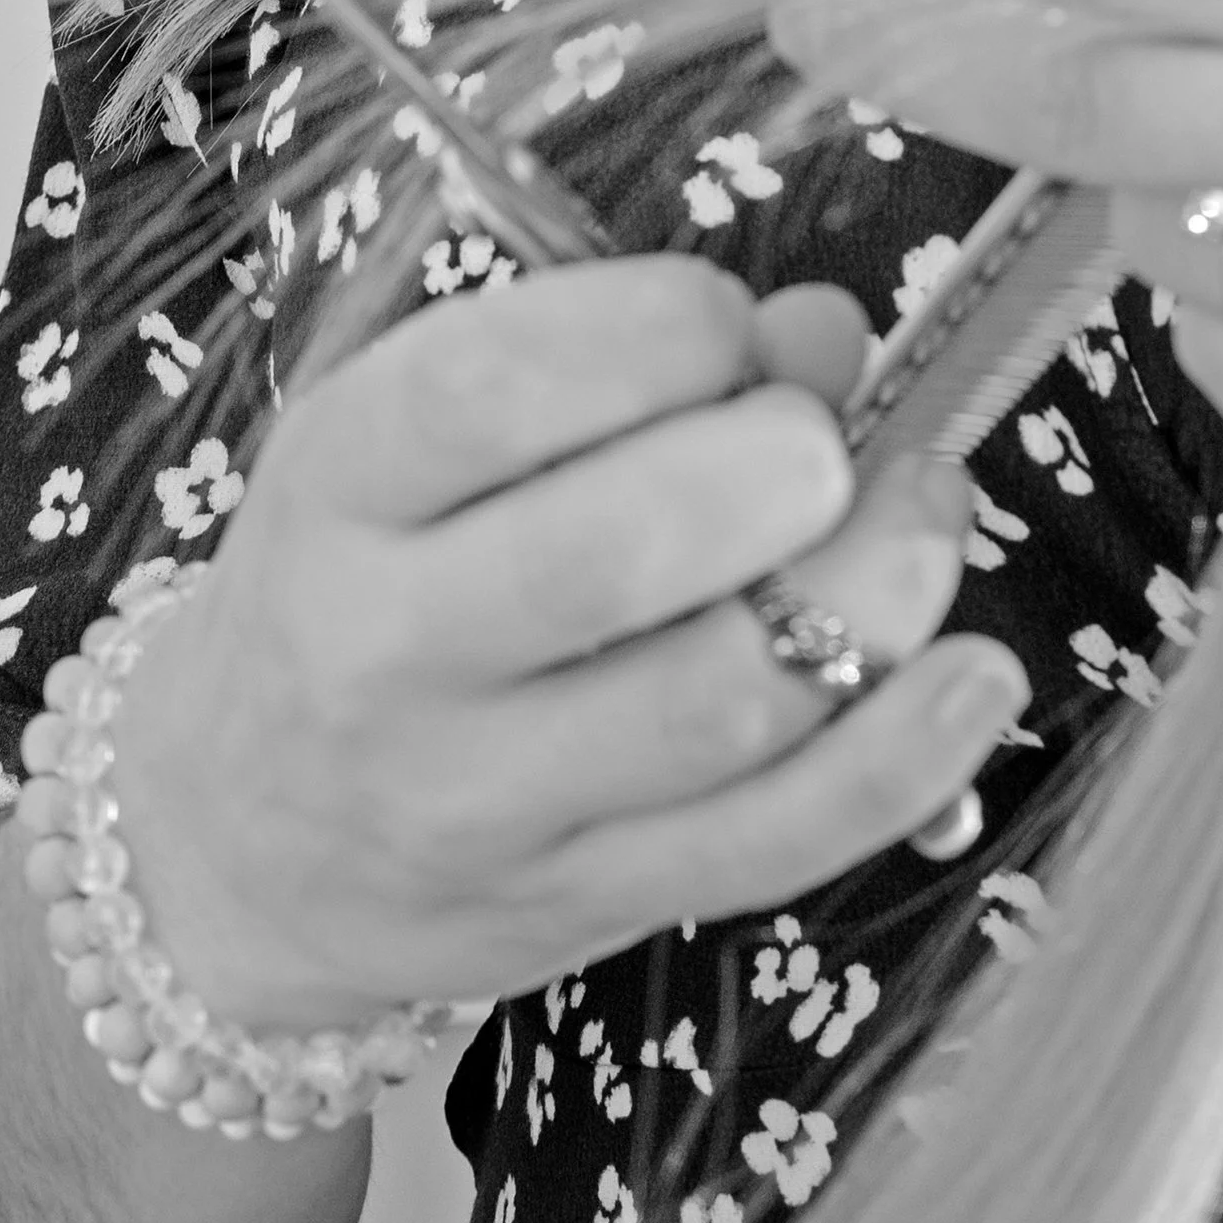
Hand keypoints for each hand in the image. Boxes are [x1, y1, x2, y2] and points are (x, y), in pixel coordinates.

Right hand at [109, 259, 1028, 1033]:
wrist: (245, 844)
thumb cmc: (381, 576)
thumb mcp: (437, 439)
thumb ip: (626, 365)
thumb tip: (831, 337)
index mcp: (342, 488)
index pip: (487, 391)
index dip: (652, 331)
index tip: (726, 318)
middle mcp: (389, 654)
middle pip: (613, 558)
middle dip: (780, 467)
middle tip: (833, 439)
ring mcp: (487, 803)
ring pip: (720, 705)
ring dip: (876, 590)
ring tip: (929, 511)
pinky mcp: (591, 904)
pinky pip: (775, 842)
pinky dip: (905, 758)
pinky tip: (977, 675)